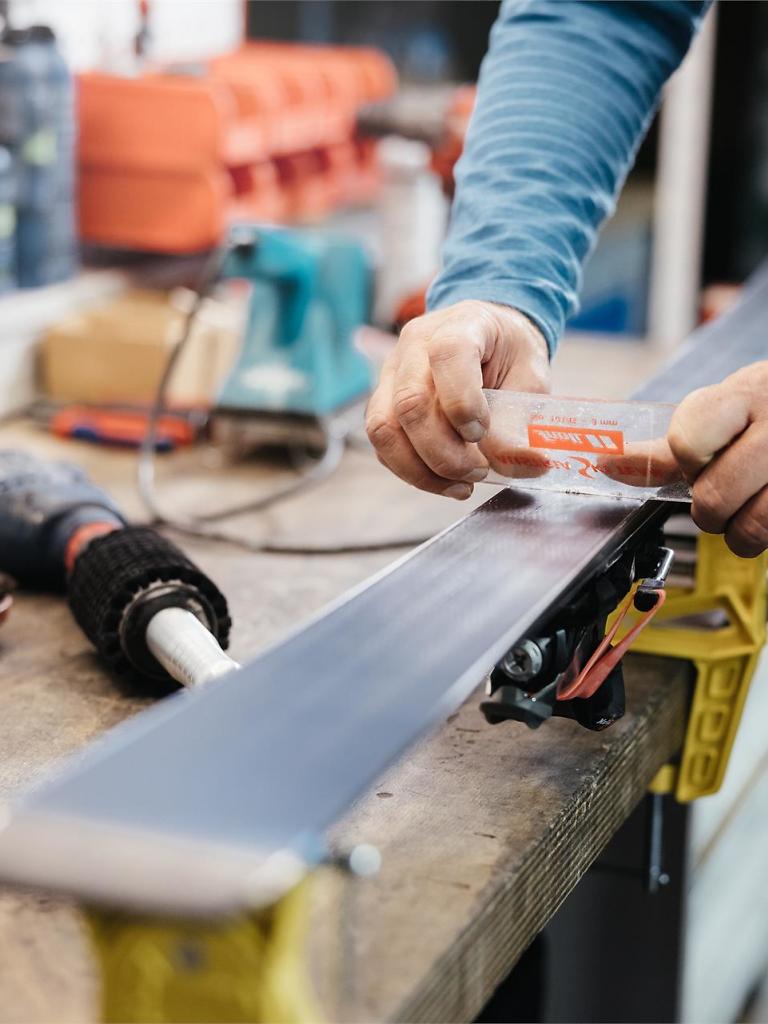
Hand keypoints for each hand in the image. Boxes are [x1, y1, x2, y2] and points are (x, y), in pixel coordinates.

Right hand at [365, 300, 549, 498]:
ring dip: (421, 470)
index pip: (447, 355)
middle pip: (410, 403)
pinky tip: (443, 481)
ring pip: (384, 428)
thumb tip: (517, 466)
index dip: (462, 402)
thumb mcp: (530, 379)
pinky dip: (411, 471)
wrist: (489, 338)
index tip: (482, 432)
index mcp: (460, 325)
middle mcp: (415, 345)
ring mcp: (392, 372)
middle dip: (444, 453)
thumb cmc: (510, 354)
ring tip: (461, 485)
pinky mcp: (382, 401)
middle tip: (478, 471)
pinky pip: (382, 444)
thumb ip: (518, 421)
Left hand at [668, 361, 767, 556]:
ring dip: (736, 529)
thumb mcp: (720, 416)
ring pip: (748, 524)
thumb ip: (667, 448)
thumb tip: (608, 464)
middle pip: (713, 493)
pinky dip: (757, 536)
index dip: (687, 462)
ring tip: (743, 506)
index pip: (687, 442)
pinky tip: (762, 511)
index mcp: (743, 396)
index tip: (696, 461)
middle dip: (707, 506)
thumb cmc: (763, 414)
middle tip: (719, 491)